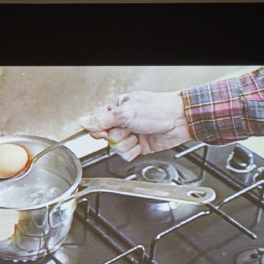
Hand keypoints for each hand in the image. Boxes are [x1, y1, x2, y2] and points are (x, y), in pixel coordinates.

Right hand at [78, 91, 192, 160]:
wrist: (180, 121)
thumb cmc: (157, 109)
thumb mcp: (125, 112)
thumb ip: (102, 119)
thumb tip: (83, 121)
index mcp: (117, 108)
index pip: (98, 122)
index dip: (101, 129)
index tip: (106, 130)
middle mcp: (123, 122)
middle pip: (106, 138)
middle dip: (117, 136)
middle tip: (128, 129)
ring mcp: (131, 134)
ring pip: (116, 148)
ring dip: (127, 144)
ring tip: (137, 135)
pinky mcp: (139, 146)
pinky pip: (127, 155)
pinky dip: (133, 152)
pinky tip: (141, 144)